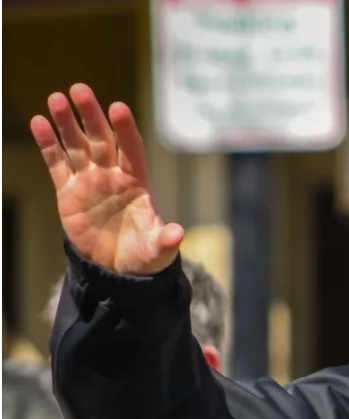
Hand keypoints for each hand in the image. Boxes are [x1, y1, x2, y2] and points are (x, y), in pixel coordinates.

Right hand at [31, 83, 183, 274]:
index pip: (132, 149)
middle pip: (102, 138)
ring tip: (56, 98)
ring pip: (78, 145)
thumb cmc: (145, 255)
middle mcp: (114, 175)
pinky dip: (48, 144)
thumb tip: (178, 234)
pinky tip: (39, 122)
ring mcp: (90, 181)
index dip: (126, 129)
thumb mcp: (158, 250)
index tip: (118, 108)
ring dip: (67, 123)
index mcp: (138, 183)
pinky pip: (57, 163)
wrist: (118, 268)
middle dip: (92, 115)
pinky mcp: (69, 191)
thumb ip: (165, 240)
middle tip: (80, 89)